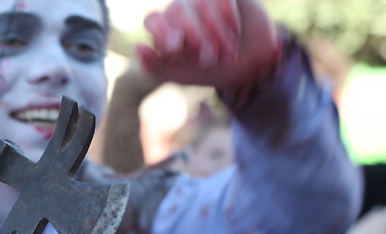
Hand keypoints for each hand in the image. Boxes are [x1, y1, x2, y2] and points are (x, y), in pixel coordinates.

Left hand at [137, 0, 279, 92]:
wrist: (248, 67)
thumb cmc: (209, 72)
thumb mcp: (181, 75)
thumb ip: (156, 66)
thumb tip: (137, 47)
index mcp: (165, 29)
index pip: (154, 20)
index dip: (163, 32)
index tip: (174, 50)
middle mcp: (181, 11)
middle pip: (176, 10)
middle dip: (193, 35)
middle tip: (208, 58)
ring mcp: (202, 1)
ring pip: (200, 4)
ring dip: (214, 31)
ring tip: (226, 55)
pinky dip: (228, 17)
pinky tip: (234, 35)